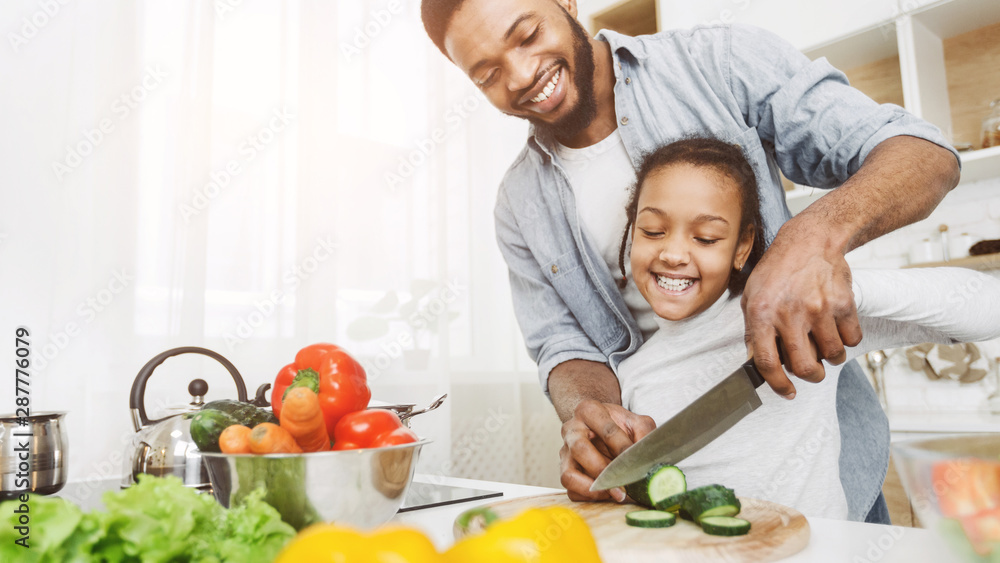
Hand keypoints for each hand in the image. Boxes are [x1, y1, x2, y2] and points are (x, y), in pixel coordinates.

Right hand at [559, 400, 655, 502]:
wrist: (602, 427)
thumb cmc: (618, 425)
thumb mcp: (635, 422)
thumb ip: (644, 433)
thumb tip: (646, 457)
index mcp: (588, 411)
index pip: (606, 430)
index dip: (622, 447)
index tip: (635, 462)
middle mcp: (572, 430)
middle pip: (580, 450)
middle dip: (603, 471)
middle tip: (622, 486)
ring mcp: (566, 452)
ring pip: (568, 474)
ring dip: (592, 489)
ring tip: (612, 494)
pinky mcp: (565, 471)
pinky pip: (571, 490)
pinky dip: (588, 497)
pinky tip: (606, 495)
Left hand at [741, 222, 861, 397]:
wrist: (810, 241)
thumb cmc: (777, 271)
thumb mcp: (752, 297)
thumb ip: (754, 331)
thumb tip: (757, 364)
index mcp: (762, 314)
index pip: (767, 362)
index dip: (777, 384)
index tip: (787, 392)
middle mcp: (790, 314)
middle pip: (805, 367)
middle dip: (810, 376)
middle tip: (812, 370)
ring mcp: (819, 309)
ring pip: (833, 356)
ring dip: (831, 358)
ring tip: (824, 344)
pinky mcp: (843, 303)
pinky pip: (852, 340)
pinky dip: (847, 341)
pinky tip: (837, 329)